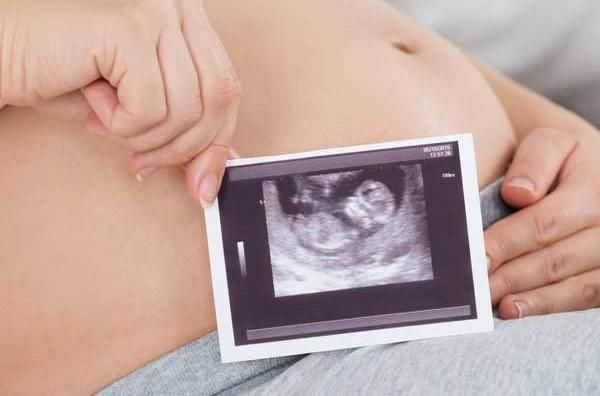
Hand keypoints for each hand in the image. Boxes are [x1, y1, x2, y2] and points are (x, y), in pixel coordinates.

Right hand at [0, 0, 240, 205]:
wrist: (5, 53)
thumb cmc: (68, 77)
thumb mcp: (143, 108)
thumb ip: (186, 127)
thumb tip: (225, 160)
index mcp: (189, 22)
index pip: (227, 89)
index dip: (219, 142)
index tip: (203, 182)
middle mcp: (179, 7)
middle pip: (217, 100)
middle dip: (181, 148)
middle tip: (143, 162)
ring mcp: (156, 12)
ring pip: (185, 110)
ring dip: (143, 137)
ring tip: (107, 120)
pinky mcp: (128, 27)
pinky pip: (150, 107)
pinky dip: (119, 123)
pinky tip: (93, 99)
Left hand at [485, 128, 599, 318]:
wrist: (591, 169)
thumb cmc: (561, 159)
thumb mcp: (550, 143)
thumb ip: (534, 161)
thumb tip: (518, 193)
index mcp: (595, 188)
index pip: (544, 222)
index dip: (506, 243)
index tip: (475, 257)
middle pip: (556, 259)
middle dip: (510, 276)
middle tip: (475, 290)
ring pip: (576, 285)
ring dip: (533, 300)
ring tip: (497, 307)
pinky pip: (588, 296)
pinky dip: (553, 305)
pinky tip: (521, 309)